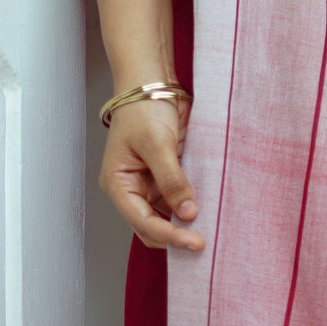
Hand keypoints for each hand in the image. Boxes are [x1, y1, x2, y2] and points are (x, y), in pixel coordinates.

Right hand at [99, 90, 204, 250]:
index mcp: (118, 184)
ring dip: (183, 224)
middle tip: (203, 243)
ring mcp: (148, 183)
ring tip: (208, 231)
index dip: (168, 235)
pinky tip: (207, 211)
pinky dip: (189, 206)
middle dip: (174, 236)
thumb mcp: (157, 144)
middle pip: (151, 226)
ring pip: (165, 216)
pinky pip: (177, 198)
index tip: (194, 242)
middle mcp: (131, 189)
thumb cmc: (143, 108)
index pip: (142, 222)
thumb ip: (172, 180)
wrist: (153, 82)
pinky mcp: (166, 175)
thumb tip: (187, 212)